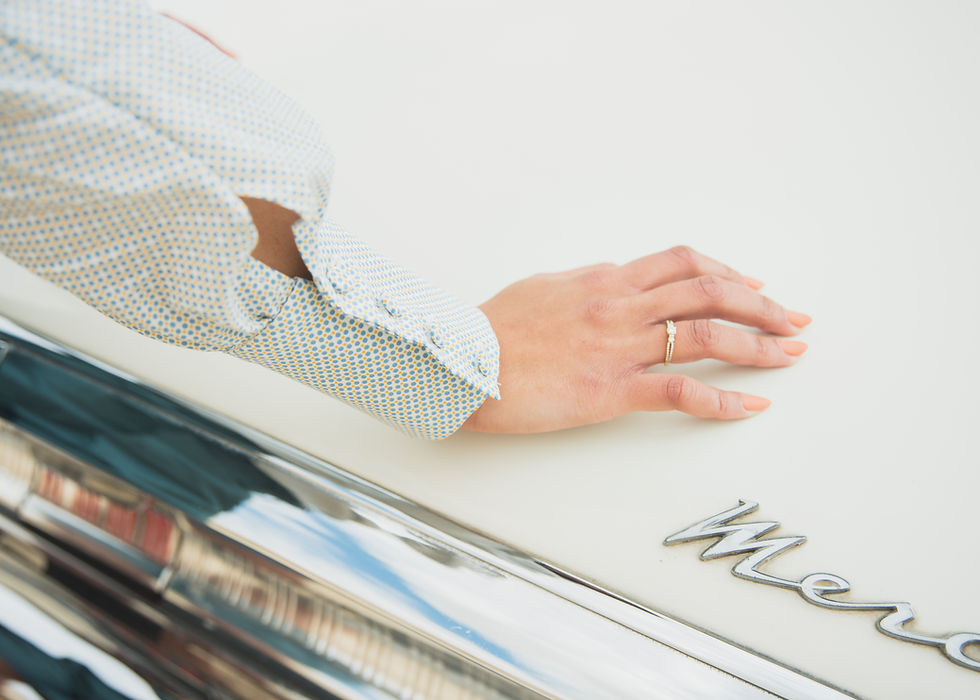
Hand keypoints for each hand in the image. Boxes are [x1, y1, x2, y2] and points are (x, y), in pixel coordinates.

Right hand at [461, 246, 810, 433]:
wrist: (459, 360)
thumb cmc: (493, 327)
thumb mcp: (544, 286)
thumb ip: (587, 281)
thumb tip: (615, 277)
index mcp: (605, 278)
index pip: (683, 263)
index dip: (728, 271)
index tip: (755, 285)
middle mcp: (620, 305)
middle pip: (710, 291)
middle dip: (763, 304)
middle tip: (795, 318)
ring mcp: (619, 346)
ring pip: (707, 333)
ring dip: (759, 342)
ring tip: (792, 353)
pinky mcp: (611, 390)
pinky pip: (681, 390)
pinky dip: (724, 400)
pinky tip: (752, 407)